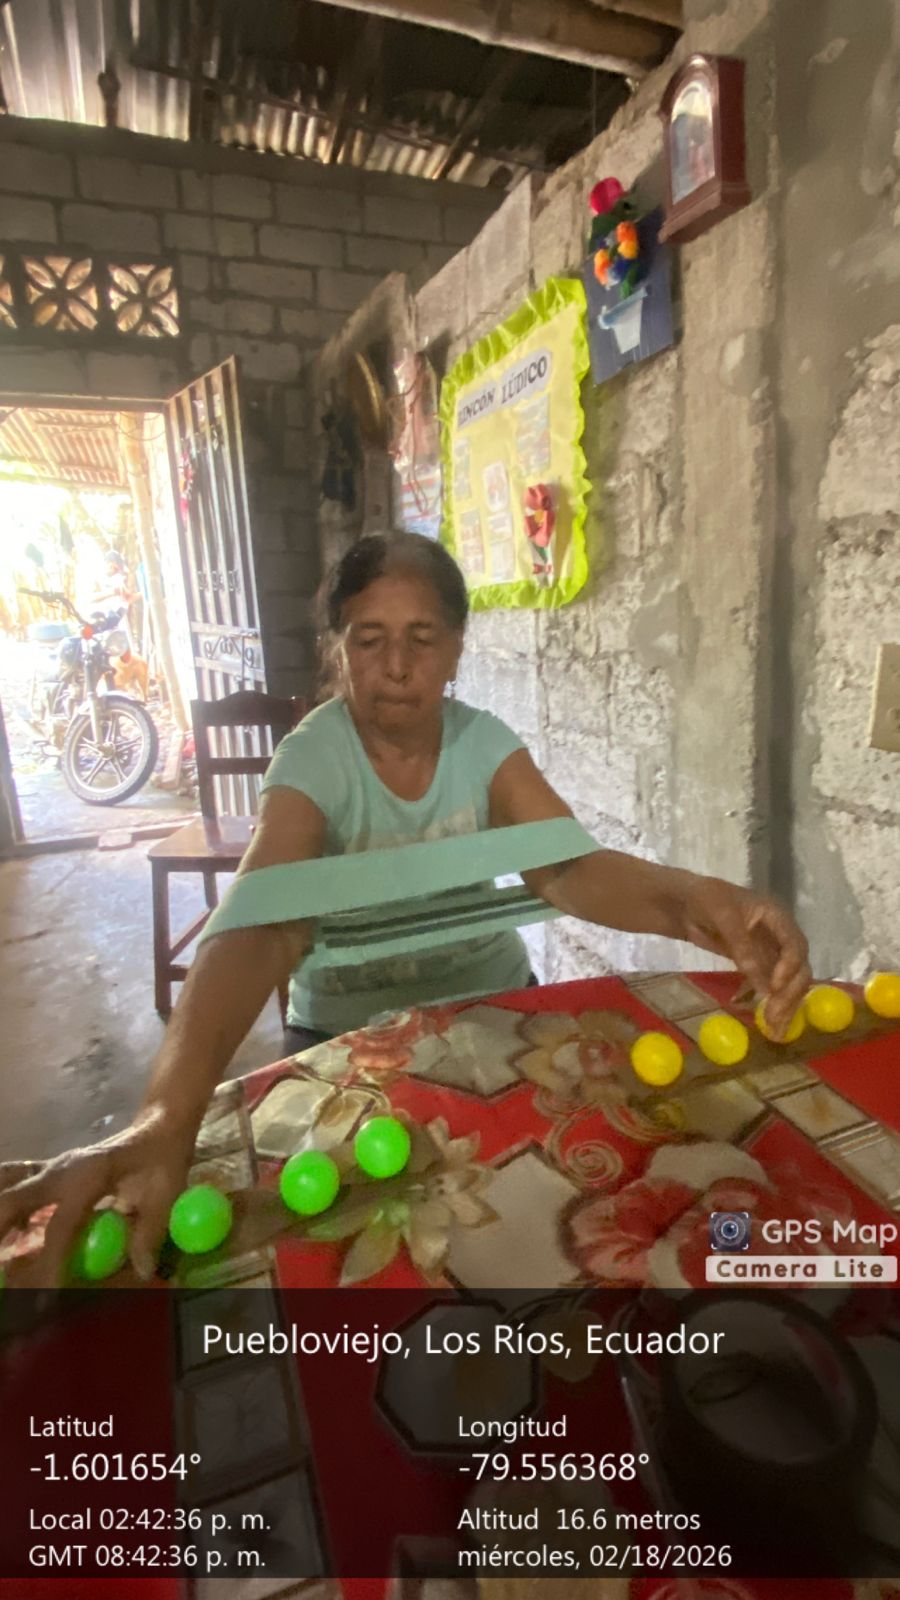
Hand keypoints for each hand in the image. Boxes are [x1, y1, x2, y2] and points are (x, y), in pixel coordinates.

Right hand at [0, 1107, 194, 1288]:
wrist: (158, 1126)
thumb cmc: (162, 1159)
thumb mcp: (166, 1193)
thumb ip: (151, 1232)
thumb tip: (140, 1272)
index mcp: (89, 1176)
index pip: (61, 1226)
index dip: (51, 1264)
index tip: (46, 1298)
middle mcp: (61, 1169)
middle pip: (12, 1199)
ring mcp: (51, 1167)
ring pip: (5, 1183)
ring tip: (0, 1250)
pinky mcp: (48, 1170)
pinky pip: (12, 1182)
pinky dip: (3, 1205)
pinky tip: (7, 1235)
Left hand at [679, 877, 810, 1036]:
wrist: (686, 903)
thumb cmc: (705, 899)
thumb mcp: (722, 916)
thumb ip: (741, 947)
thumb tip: (763, 985)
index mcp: (777, 915)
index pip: (795, 945)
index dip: (789, 968)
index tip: (774, 988)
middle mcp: (780, 934)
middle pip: (797, 968)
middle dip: (789, 993)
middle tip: (774, 1018)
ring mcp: (770, 950)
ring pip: (787, 981)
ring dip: (783, 1004)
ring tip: (773, 1029)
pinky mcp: (758, 963)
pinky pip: (768, 984)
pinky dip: (763, 999)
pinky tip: (748, 1010)